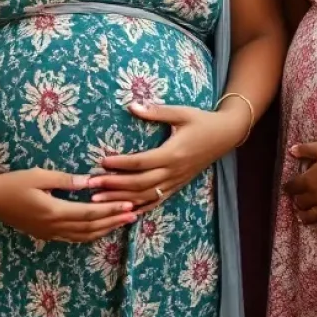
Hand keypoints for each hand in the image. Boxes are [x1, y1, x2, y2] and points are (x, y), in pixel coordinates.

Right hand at [0, 169, 136, 242]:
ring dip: (104, 230)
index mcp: (55, 211)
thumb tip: (91, 181)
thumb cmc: (14, 182)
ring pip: (83, 236)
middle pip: (91, 228)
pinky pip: (73, 238)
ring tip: (121, 222)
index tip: (128, 205)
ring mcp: (50, 233)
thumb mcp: (40, 176)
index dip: (111, 210)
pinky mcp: (45, 234)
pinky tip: (98, 229)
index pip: (90, 213)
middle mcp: (55, 227)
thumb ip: (66, 180)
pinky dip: (90, 234)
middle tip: (133, 215)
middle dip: (114, 221)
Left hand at [86, 101, 247, 212]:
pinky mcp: (177, 185)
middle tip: (91, 185)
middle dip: (114, 185)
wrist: (225, 136)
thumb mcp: (181, 113)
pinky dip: (140, 206)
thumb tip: (131, 106)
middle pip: (139, 183)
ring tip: (99, 200)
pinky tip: (124, 210)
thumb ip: (156, 111)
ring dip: (121, 198)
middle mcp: (173, 171)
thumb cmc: (201, 121)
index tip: (102, 162)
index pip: (141, 162)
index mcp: (173, 153)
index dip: (121, 164)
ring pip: (145, 196)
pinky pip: (157, 200)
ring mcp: (175, 181)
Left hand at [283, 142, 316, 234]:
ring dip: (304, 217)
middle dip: (298, 202)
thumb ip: (305, 150)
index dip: (289, 188)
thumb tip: (291, 151)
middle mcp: (316, 196)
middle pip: (301, 202)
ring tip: (302, 217)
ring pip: (311, 216)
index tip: (287, 189)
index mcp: (309, 180)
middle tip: (297, 202)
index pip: (293, 187)